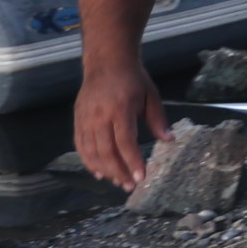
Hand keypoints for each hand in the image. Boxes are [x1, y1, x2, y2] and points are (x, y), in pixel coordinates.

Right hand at [73, 59, 170, 191]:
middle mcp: (99, 116)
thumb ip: (158, 119)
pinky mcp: (78, 119)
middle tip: (130, 186)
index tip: (140, 178)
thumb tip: (169, 140)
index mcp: (120, 109)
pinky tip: (99, 172)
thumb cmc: (133, 78)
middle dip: (119, 171)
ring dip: (104, 170)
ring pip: (91, 152)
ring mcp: (86, 118)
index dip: (132, 162)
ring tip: (118, 181)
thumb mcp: (151, 95)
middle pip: (106, 151)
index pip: (125, 142)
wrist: (106, 61)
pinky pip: (81, 146)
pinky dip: (89, 161)